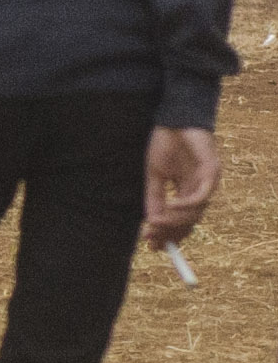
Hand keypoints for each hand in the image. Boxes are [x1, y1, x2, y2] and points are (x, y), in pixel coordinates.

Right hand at [147, 126, 219, 246]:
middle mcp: (199, 189)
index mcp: (186, 190)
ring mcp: (207, 182)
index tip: (151, 244)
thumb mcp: (154, 173)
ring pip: (196, 212)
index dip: (167, 233)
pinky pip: (200, 195)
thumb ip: (155, 197)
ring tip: (156, 224)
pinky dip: (186, 204)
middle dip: (171, 233)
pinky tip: (170, 206)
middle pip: (189, 221)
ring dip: (176, 221)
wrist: (173, 118)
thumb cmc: (164, 142)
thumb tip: (151, 220)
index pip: (181, 219)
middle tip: (153, 240)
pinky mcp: (212, 172)